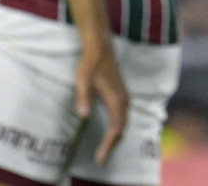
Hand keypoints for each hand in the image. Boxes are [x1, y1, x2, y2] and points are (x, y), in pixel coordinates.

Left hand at [75, 38, 129, 165]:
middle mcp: (124, 100)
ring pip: (123, 122)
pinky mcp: (121, 93)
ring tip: (104, 149)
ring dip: (115, 137)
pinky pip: (122, 116)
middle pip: (121, 129)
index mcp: (116, 100)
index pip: (115, 130)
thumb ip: (83, 98)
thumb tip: (83, 116)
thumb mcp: (82, 81)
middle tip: (100, 159)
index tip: (100, 159)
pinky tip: (109, 131)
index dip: (108, 146)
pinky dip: (117, 128)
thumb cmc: (89, 64)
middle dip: (112, 145)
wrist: (100, 48)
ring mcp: (124, 96)